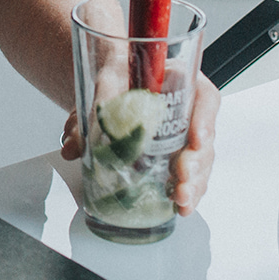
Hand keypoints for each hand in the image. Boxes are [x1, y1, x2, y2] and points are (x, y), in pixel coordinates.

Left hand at [60, 71, 220, 215]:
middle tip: (183, 177)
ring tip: (182, 199)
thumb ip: (93, 108)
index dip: (205, 119)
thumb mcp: (106, 81)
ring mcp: (185, 136)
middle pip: (205, 137)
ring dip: (194, 183)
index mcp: (181, 81)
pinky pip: (189, 175)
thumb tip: (73, 145)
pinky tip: (179, 205)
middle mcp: (190, 110)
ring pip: (201, 161)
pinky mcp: (176, 156)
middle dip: (197, 162)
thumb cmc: (118, 74)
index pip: (204, 97)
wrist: (113, 82)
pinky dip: (186, 192)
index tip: (197, 138)